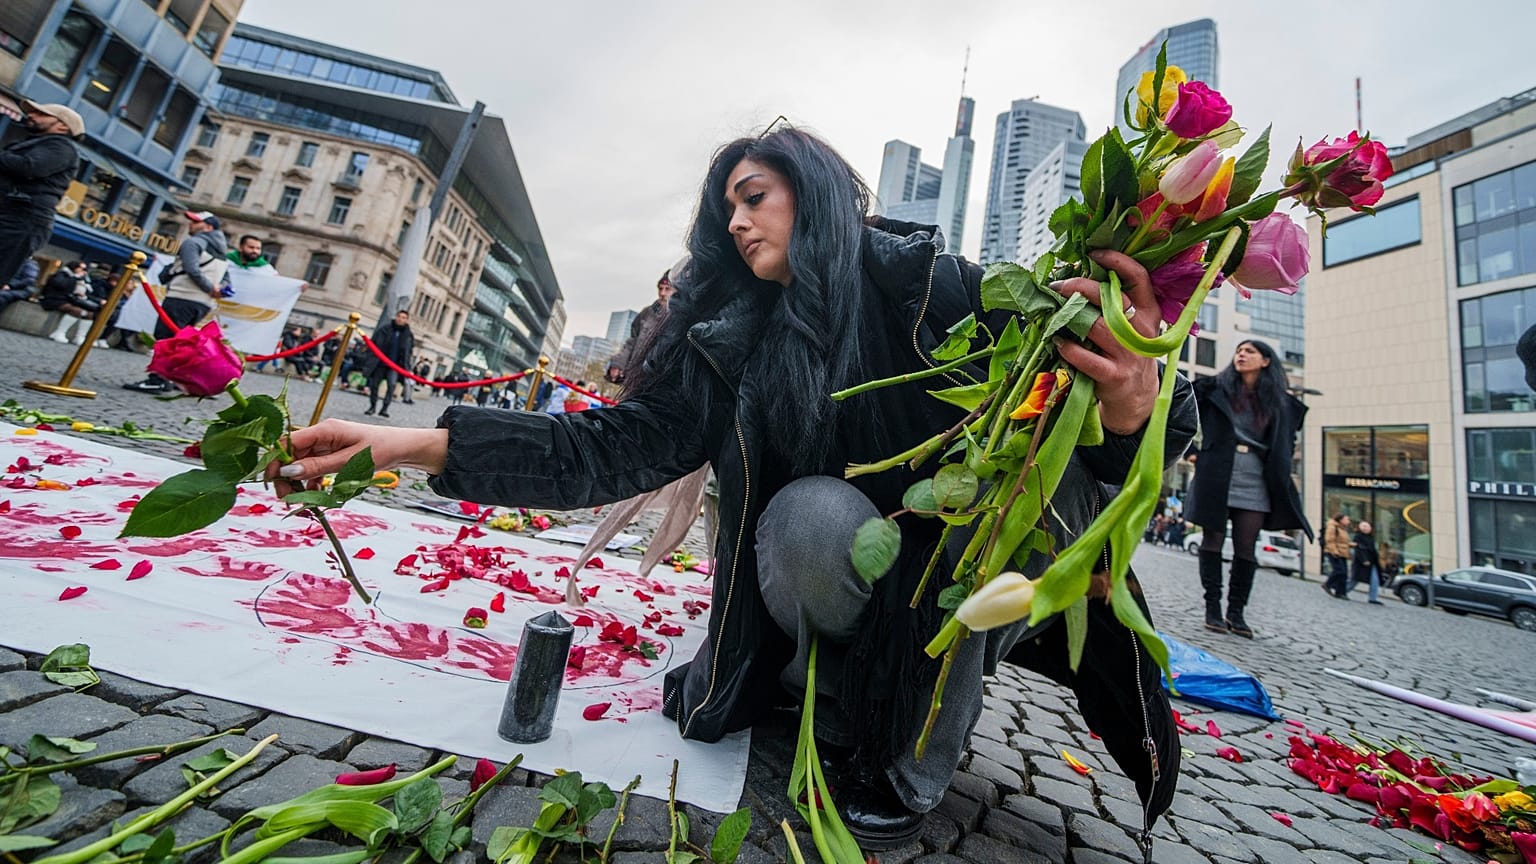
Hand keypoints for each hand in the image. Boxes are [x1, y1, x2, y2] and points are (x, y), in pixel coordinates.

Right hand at [266, 418, 448, 495]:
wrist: (404, 449)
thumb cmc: (382, 449)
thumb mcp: (349, 461)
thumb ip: (318, 467)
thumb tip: (288, 471)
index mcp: (325, 429)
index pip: (288, 442)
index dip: (275, 460)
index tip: (270, 480)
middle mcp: (322, 435)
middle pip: (291, 455)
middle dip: (284, 476)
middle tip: (285, 497)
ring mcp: (327, 445)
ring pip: (301, 464)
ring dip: (296, 482)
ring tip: (298, 500)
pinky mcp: (332, 455)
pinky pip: (313, 468)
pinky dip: (310, 482)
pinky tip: (314, 493)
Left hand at [1052, 250, 1159, 435]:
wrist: (1136, 397)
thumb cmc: (1125, 353)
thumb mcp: (1132, 327)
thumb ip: (1114, 305)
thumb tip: (1077, 278)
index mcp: (1149, 311)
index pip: (1138, 277)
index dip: (1117, 261)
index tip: (1093, 253)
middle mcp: (1142, 330)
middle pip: (1112, 298)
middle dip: (1082, 286)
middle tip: (1059, 285)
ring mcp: (1128, 354)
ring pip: (1097, 325)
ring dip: (1070, 316)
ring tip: (1053, 312)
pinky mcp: (1114, 376)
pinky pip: (1086, 358)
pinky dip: (1068, 348)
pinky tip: (1058, 342)